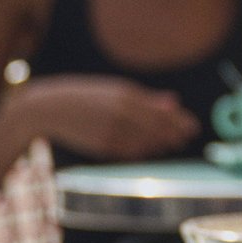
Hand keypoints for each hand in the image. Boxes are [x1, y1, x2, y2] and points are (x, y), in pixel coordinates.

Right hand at [15, 75, 199, 160]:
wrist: (49, 109)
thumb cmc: (86, 96)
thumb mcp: (115, 89)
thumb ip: (146, 98)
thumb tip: (173, 101)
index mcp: (126, 94)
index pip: (162, 112)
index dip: (180, 122)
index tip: (192, 126)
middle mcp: (122, 113)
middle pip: (158, 129)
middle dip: (175, 135)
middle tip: (186, 138)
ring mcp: (112, 131)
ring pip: (147, 143)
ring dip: (161, 144)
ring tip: (171, 143)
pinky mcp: (103, 146)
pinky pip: (131, 152)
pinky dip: (143, 152)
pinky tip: (148, 149)